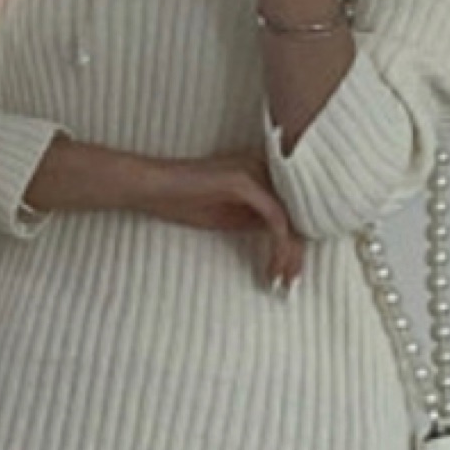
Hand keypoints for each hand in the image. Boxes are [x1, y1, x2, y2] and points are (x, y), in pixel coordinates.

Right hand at [138, 147, 306, 290]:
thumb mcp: (231, 216)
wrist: (151, 187)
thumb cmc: (182, 200)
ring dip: (291, 254)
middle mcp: (264, 166)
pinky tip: (273, 267)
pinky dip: (278, 245)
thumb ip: (258, 220)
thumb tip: (287, 241)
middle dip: (298, 252)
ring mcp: (256, 171)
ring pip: (290, 217)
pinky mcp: (244, 181)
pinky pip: (274, 217)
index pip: (295, 207)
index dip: (298, 241)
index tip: (291, 273)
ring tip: (284, 281)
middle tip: (291, 283)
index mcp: (263, 170)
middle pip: (298, 212)